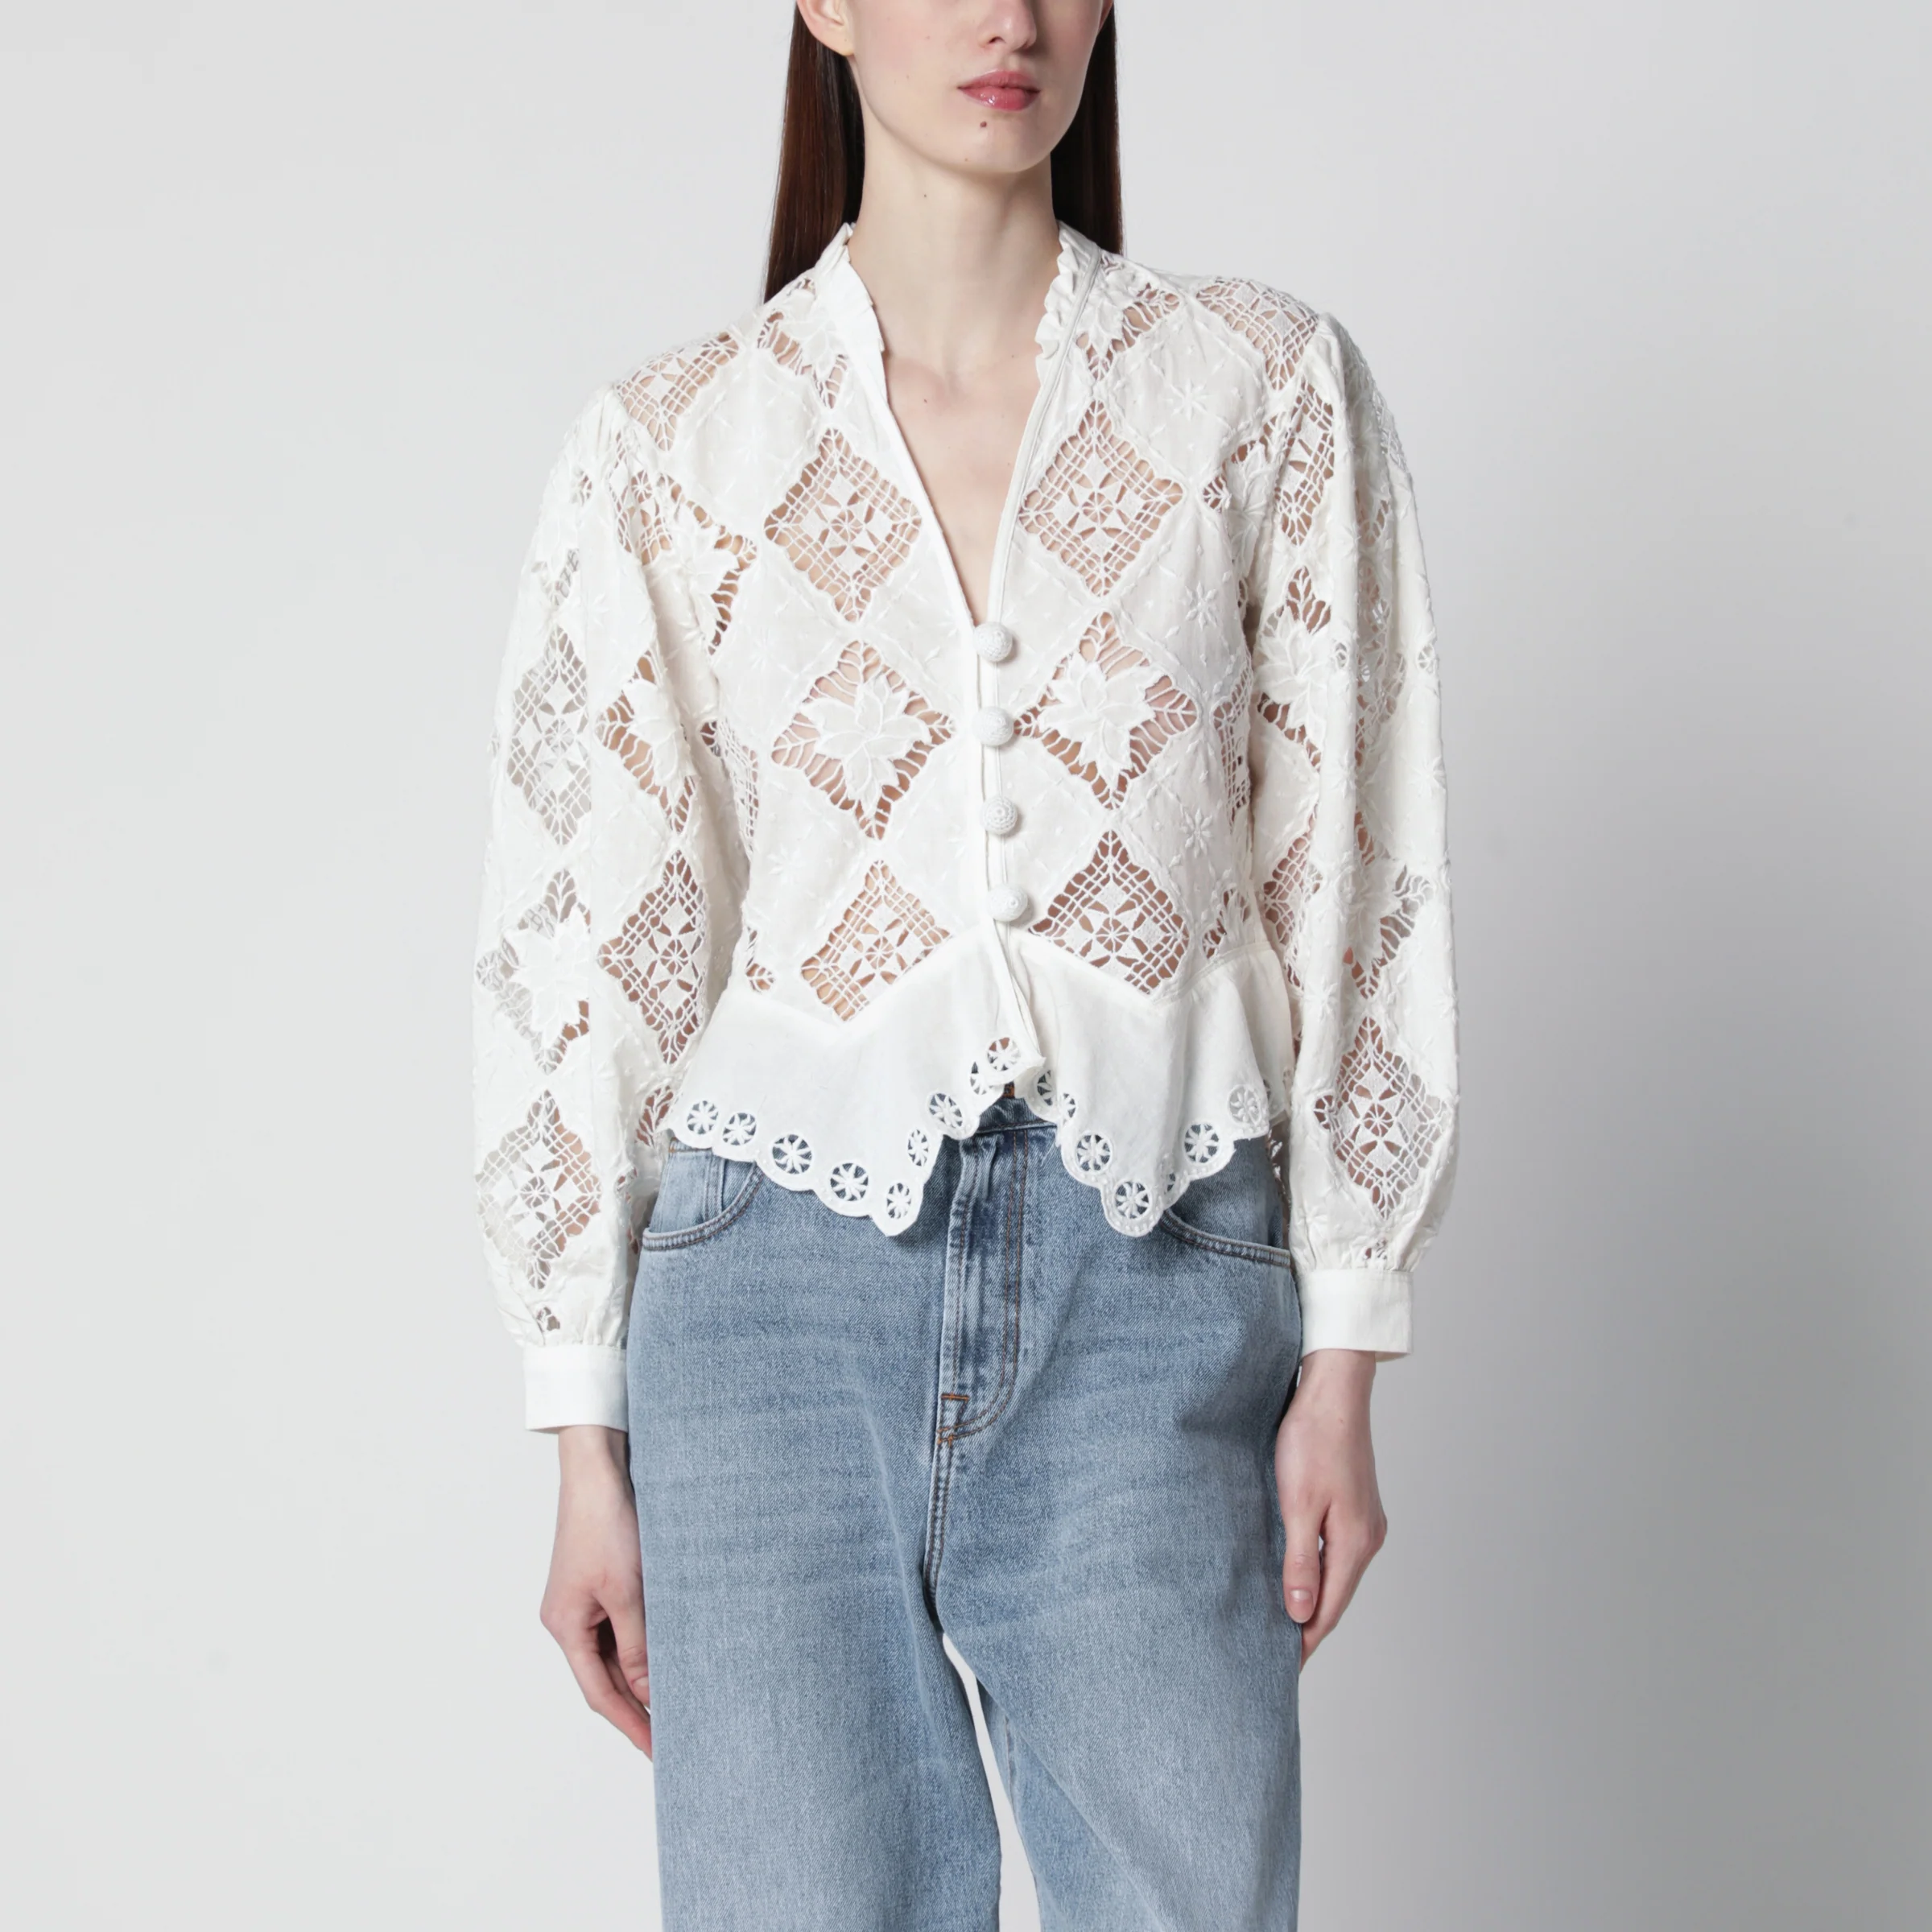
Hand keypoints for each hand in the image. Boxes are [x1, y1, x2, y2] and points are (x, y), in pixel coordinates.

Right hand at [539, 1424, 652, 1753]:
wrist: (599, 1466)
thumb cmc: (605, 1523)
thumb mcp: (628, 1591)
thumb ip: (639, 1645)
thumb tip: (650, 1693)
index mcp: (565, 1626)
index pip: (600, 1692)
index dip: (630, 1724)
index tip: (659, 1751)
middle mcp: (570, 1618)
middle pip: (608, 1676)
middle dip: (640, 1704)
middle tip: (677, 1733)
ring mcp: (585, 1599)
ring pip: (619, 1650)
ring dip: (647, 1672)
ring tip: (683, 1697)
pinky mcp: (603, 1580)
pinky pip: (626, 1623)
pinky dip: (648, 1640)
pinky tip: (674, 1650)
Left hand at [1275, 1348, 1387, 1664]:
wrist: (1334, 1389)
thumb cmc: (1312, 1439)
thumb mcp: (1297, 1503)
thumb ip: (1300, 1560)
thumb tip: (1301, 1614)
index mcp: (1355, 1543)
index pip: (1328, 1610)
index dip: (1304, 1642)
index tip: (1280, 1670)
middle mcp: (1368, 1537)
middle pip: (1336, 1596)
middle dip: (1309, 1626)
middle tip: (1276, 1655)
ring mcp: (1366, 1521)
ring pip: (1338, 1574)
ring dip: (1314, 1597)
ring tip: (1282, 1621)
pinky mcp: (1357, 1504)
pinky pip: (1337, 1551)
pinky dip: (1319, 1570)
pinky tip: (1299, 1573)